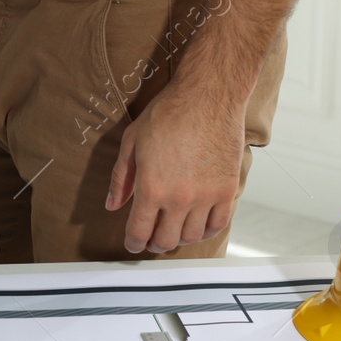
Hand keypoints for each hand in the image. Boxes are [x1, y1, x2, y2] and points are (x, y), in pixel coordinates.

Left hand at [105, 78, 245, 254]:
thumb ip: (121, 178)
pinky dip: (206, 231)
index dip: (133, 242)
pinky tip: (197, 225)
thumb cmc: (169, 113)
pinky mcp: (227, 189)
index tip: (133, 243)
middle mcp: (179, 197)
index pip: (140, 231)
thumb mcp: (132, 142)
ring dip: (180, 238)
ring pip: (192, 236)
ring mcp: (206, 196)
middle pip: (166, 240)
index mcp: (151, 187)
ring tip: (173, 230)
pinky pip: (218, 224)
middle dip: (154, 244)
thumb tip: (113, 204)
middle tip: (151, 239)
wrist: (208, 97)